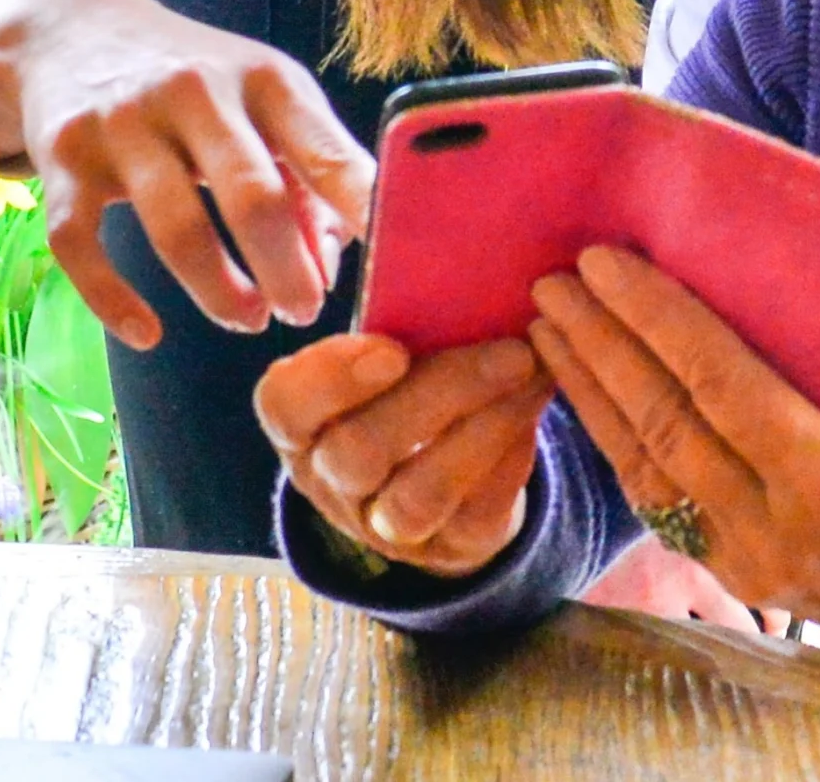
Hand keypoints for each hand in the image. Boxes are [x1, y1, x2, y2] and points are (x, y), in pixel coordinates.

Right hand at [0, 0, 372, 347]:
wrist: (74, 33)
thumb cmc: (197, 83)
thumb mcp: (264, 104)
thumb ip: (310, 180)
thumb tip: (330, 272)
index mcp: (262, 79)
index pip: (325, 153)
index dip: (362, 216)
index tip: (390, 273)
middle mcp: (193, 92)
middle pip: (252, 197)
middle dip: (286, 271)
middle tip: (303, 313)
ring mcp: (122, 124)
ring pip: (175, 230)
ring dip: (219, 292)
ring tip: (247, 318)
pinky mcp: (63, 159)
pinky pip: (81, 244)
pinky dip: (112, 300)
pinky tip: (146, 333)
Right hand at [254, 332, 545, 579]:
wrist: (439, 478)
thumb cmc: (402, 388)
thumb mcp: (379, 356)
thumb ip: (395, 322)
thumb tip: (464, 270)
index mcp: (299, 422)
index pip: (285, 406)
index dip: (332, 378)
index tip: (392, 347)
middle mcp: (329, 481)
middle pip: (359, 451)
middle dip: (436, 396)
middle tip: (508, 349)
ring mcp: (385, 525)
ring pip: (417, 496)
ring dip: (482, 429)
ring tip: (529, 372)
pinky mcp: (448, 549)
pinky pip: (473, 516)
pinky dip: (510, 458)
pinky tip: (534, 405)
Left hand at [531, 248, 819, 697]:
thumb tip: (747, 328)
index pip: (716, 384)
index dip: (652, 318)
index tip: (604, 263)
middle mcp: (777, 532)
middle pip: (663, 424)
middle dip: (601, 347)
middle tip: (554, 283)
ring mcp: (752, 565)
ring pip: (646, 470)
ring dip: (591, 393)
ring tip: (550, 329)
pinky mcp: (742, 578)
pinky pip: (663, 503)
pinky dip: (620, 444)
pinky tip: (590, 395)